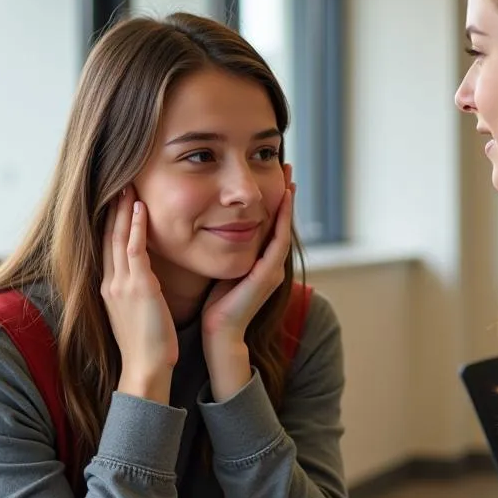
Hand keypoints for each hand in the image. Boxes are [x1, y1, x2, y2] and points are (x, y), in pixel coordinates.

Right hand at [101, 188, 177, 402]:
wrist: (146, 369)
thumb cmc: (148, 346)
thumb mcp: (137, 313)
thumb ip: (138, 293)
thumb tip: (146, 281)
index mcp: (110, 288)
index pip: (108, 246)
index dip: (111, 221)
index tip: (116, 199)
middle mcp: (110, 282)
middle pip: (108, 236)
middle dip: (112, 208)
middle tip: (119, 182)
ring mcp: (121, 284)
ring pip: (118, 237)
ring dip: (123, 210)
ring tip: (128, 185)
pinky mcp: (137, 287)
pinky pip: (134, 250)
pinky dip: (136, 227)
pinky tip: (140, 208)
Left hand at [201, 167, 294, 399]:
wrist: (218, 334)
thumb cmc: (214, 304)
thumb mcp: (219, 266)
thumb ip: (221, 246)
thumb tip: (208, 223)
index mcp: (260, 260)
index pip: (270, 221)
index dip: (272, 196)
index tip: (270, 172)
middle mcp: (272, 263)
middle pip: (282, 219)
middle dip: (285, 192)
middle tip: (285, 164)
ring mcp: (273, 269)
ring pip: (285, 226)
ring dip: (288, 200)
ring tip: (289, 175)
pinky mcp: (269, 275)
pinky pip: (279, 240)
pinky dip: (283, 219)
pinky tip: (283, 199)